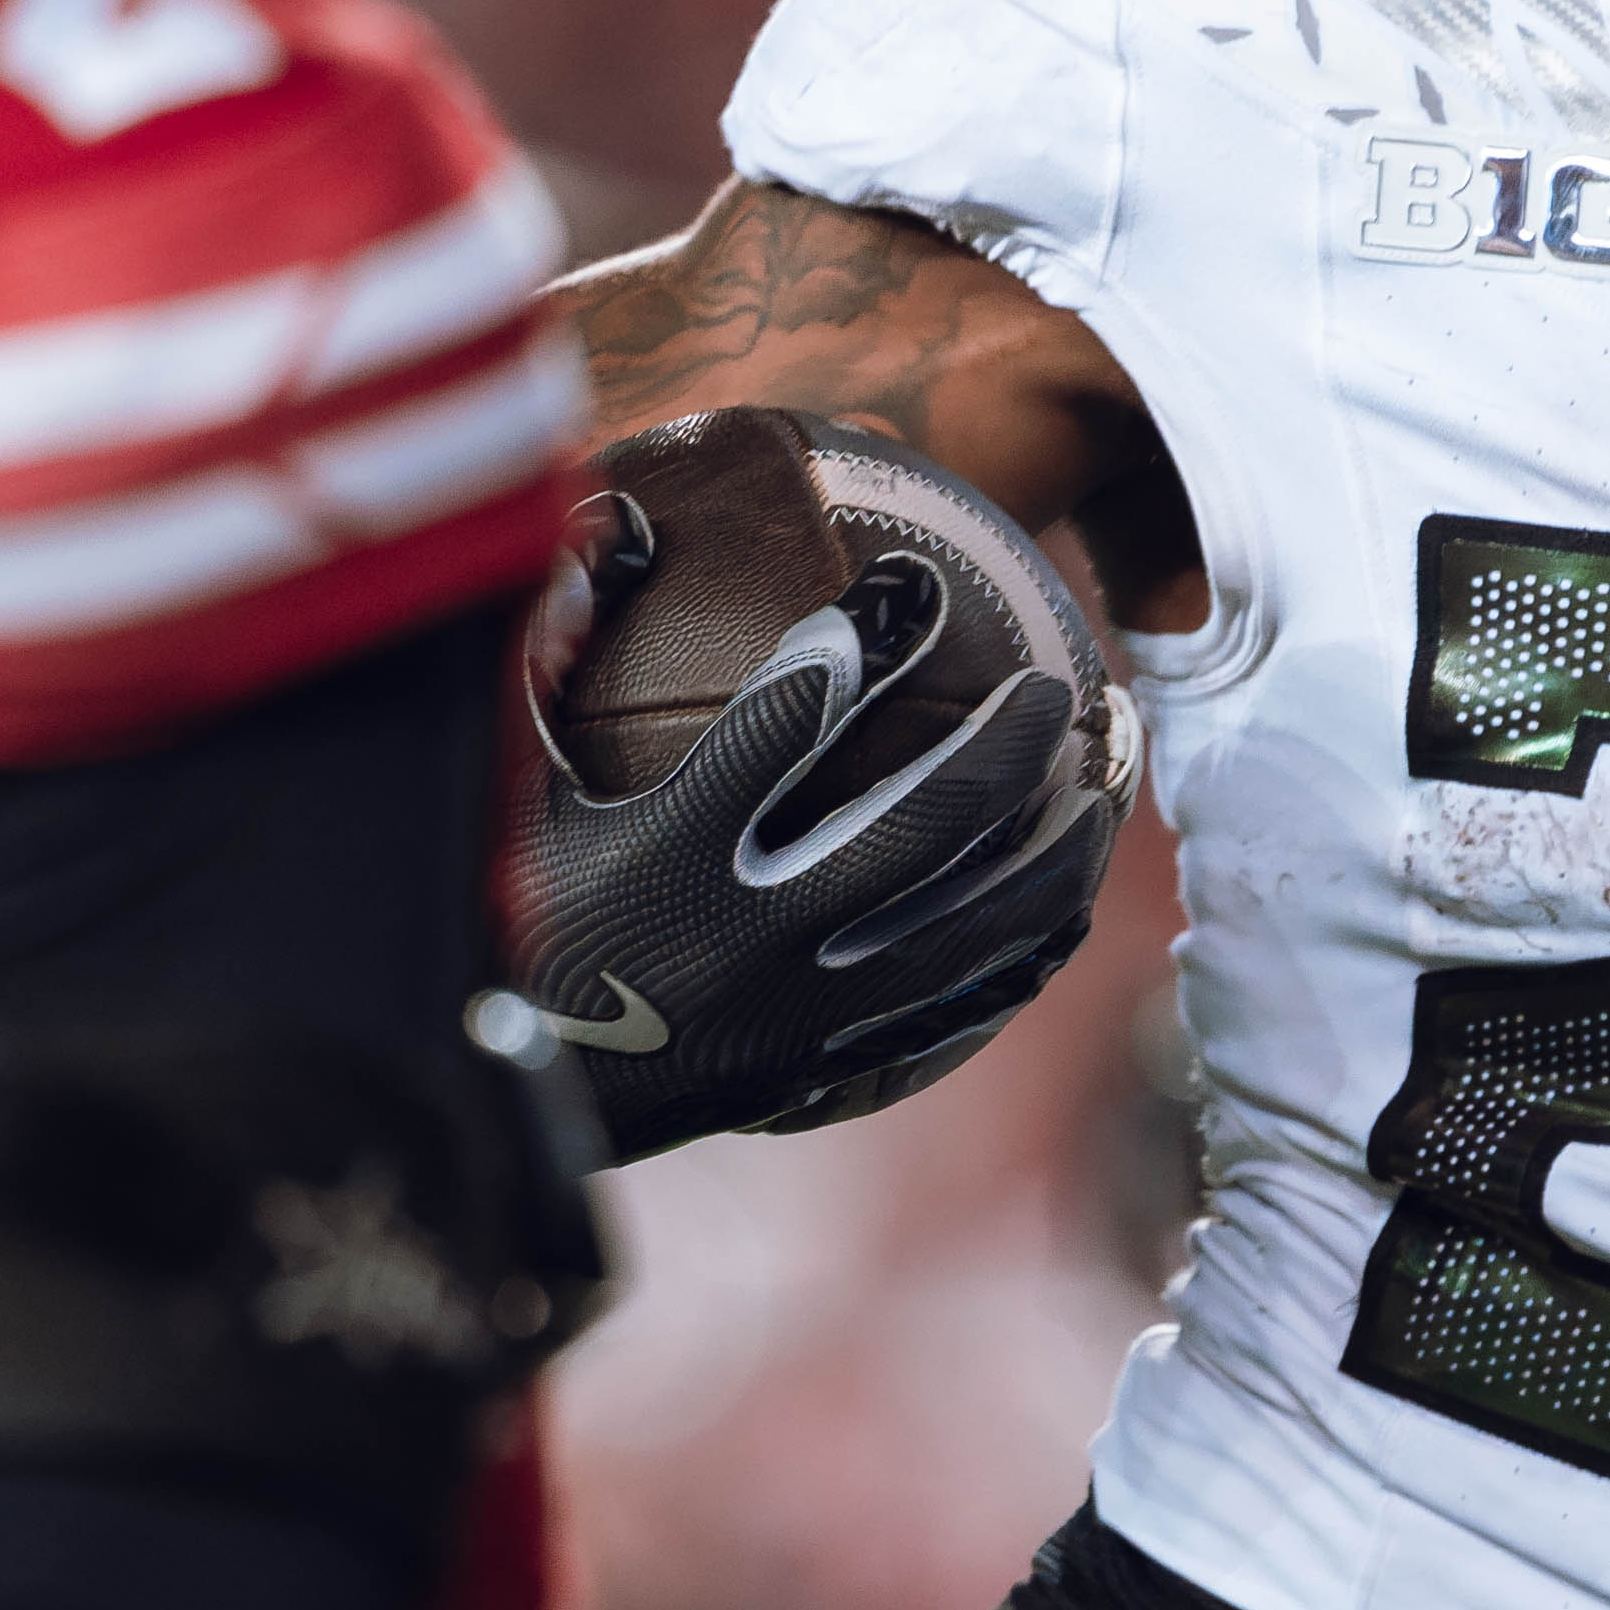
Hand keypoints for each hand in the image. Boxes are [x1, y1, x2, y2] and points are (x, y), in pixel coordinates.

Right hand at [517, 424, 1133, 1159]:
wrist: (533, 1093)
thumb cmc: (519, 911)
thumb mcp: (505, 782)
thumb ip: (547, 647)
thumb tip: (609, 515)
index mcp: (670, 853)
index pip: (781, 724)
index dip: (859, 642)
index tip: (914, 581)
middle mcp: (754, 935)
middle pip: (919, 828)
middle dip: (1004, 751)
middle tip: (1057, 692)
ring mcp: (811, 1009)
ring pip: (973, 923)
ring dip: (1052, 848)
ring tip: (1104, 780)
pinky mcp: (839, 1060)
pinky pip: (967, 1001)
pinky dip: (1031, 942)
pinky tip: (1071, 896)